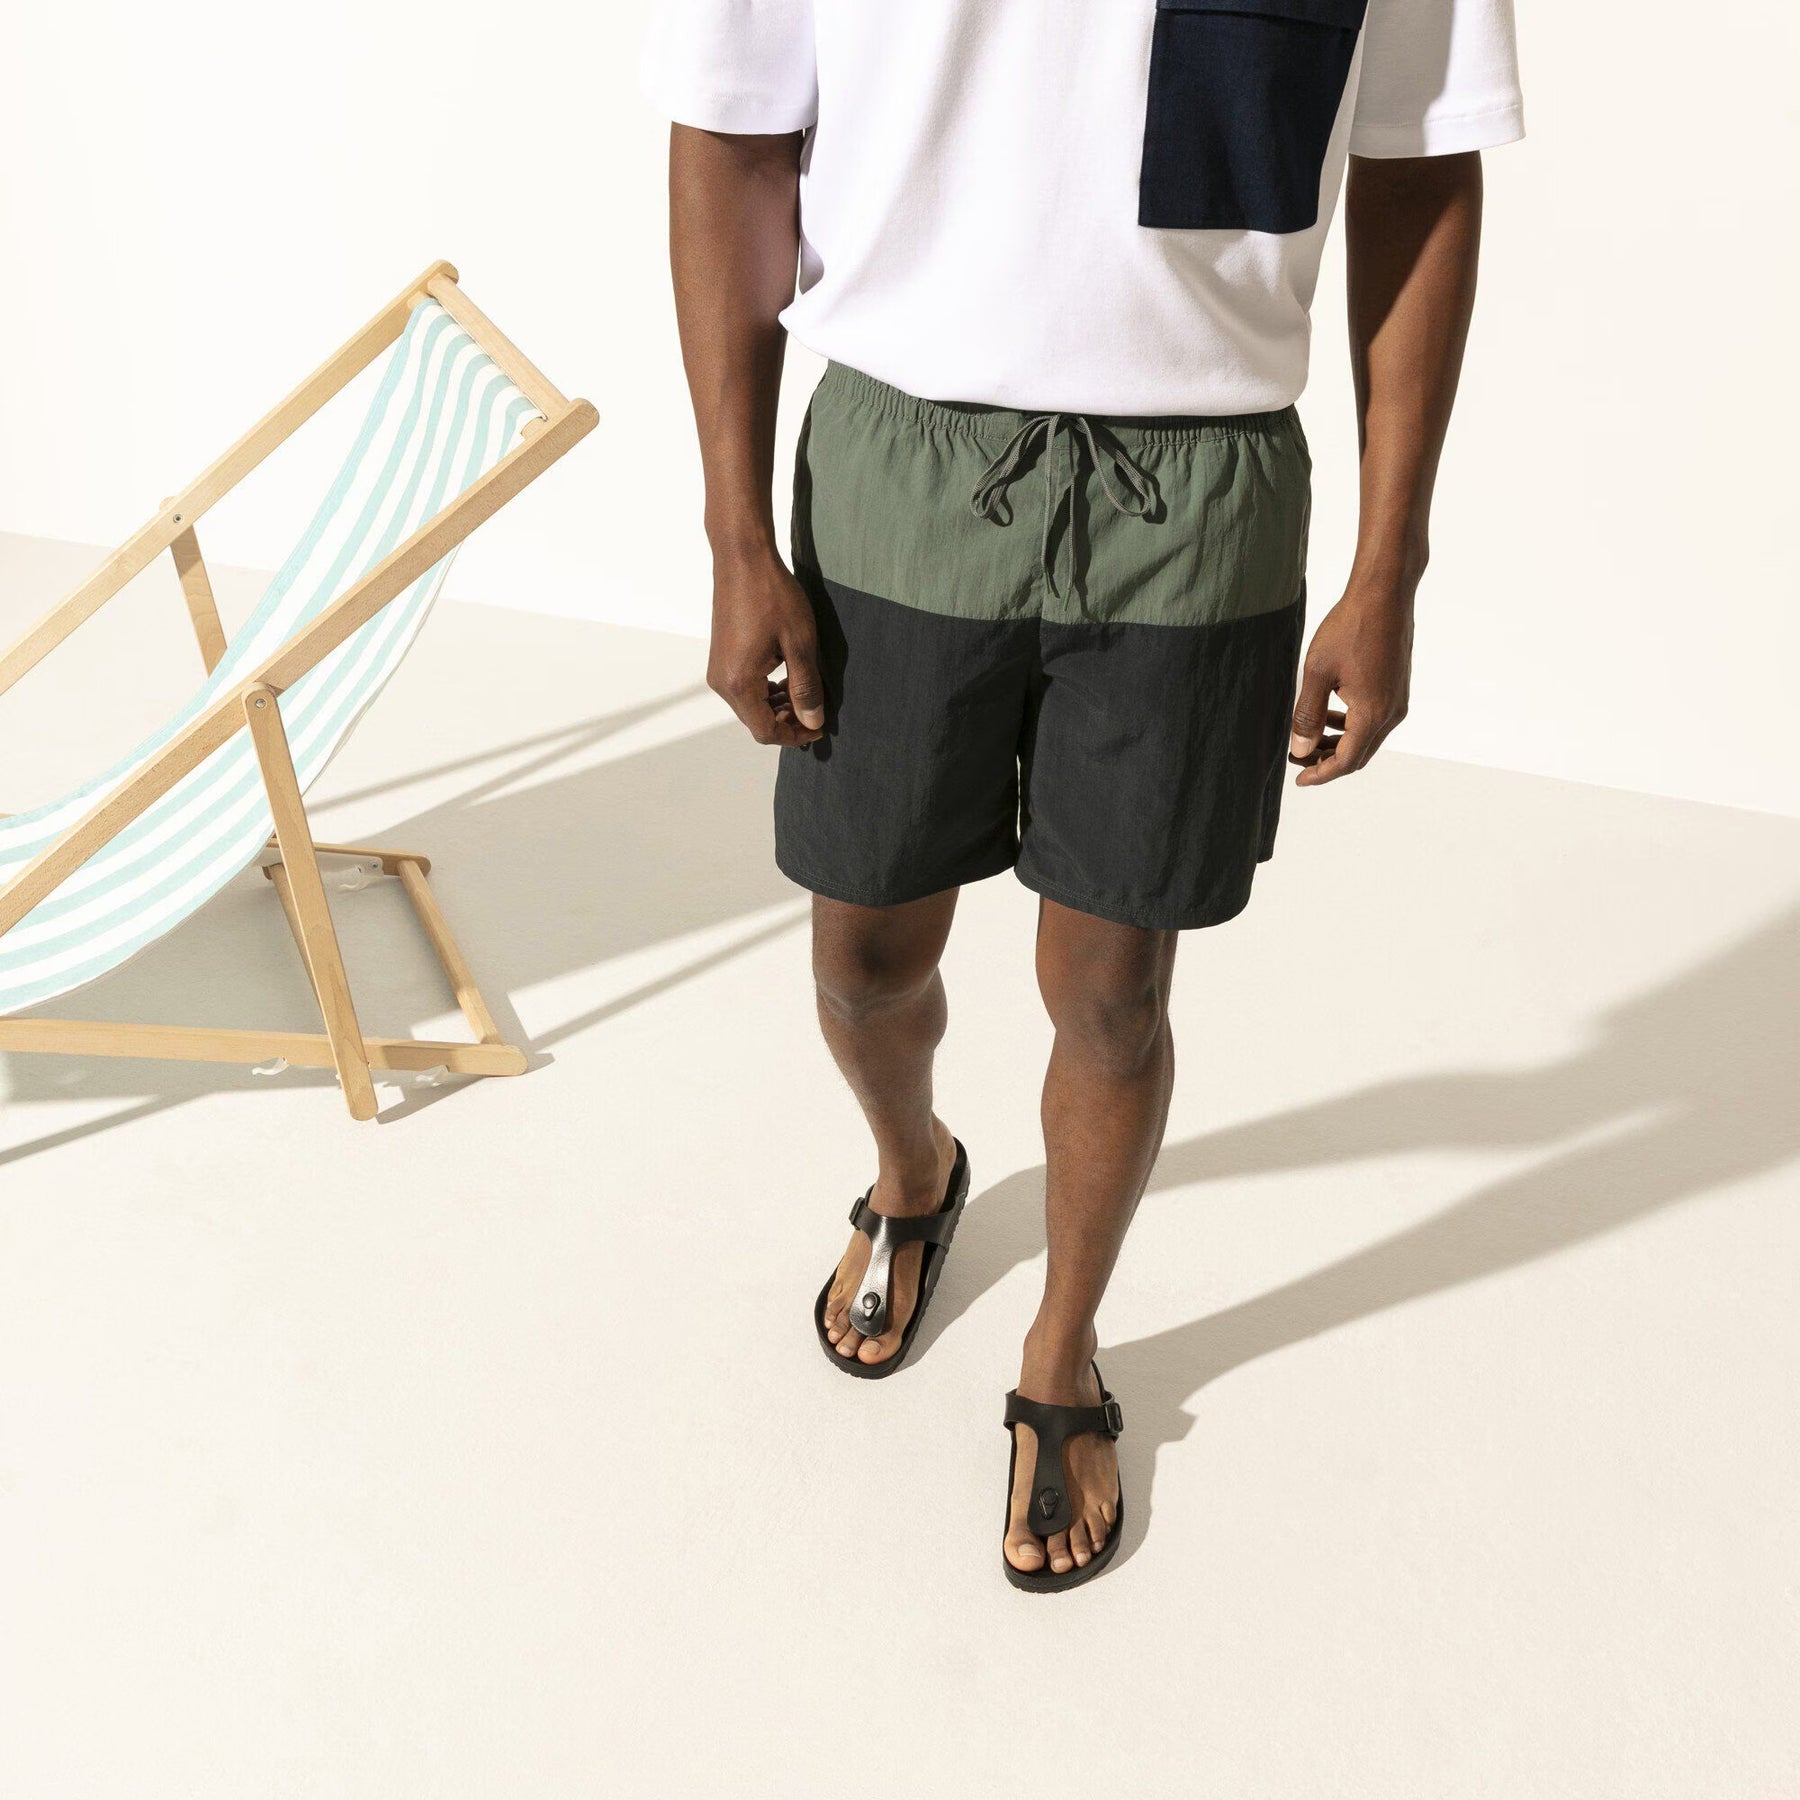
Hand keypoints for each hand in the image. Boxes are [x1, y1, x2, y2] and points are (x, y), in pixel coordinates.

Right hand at [707, 547, 825, 746]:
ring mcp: (718, 669)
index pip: (766, 730)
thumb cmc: (771, 595)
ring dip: (777, 706)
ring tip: (804, 690)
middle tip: (816, 709)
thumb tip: (812, 722)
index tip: (819, 729)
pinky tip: (786, 675)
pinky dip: (766, 690)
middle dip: (787, 721)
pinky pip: (743, 687)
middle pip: (755, 721)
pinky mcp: (720, 657)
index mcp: (739, 682)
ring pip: (750, 705)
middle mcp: (722, 681)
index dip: (794, 736)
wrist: (742, 558)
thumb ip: (806, 688)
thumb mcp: (799, 644)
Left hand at [1288, 580, 1414, 785]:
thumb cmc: (1349, 627)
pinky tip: (1330, 714)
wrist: (1384, 594)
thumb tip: (1300, 750)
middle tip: (1298, 760)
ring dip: (1340, 743)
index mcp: (1372, 713)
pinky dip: (1352, 726)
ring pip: (1368, 738)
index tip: (1299, 779)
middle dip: (1328, 762)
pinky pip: (1375, 720)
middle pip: (1359, 754)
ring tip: (1309, 738)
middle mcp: (1391, 713)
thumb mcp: (1316, 672)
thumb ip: (1307, 715)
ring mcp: (1398, 700)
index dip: (1321, 774)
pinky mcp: (1398, 688)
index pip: (1346, 761)